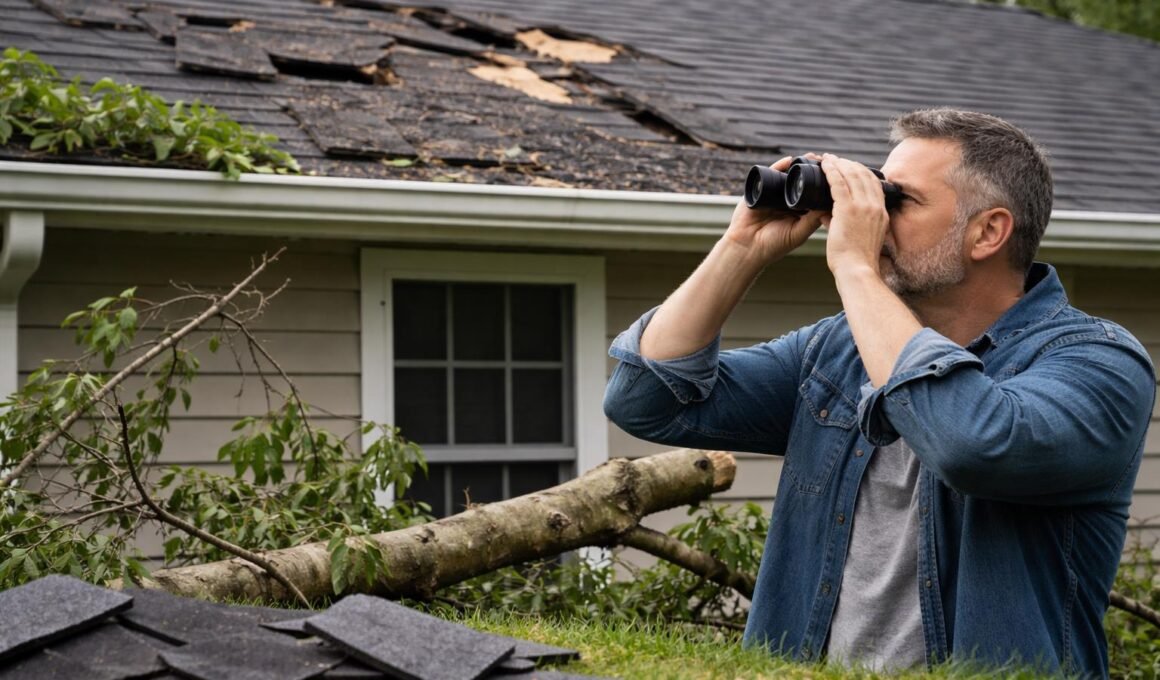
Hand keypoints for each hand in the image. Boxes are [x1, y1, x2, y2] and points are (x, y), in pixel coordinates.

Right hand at [725, 156, 824, 263]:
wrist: (747, 246)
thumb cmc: (773, 245)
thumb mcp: (798, 233)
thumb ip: (813, 220)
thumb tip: (831, 202)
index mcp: (799, 212)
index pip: (814, 194)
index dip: (824, 185)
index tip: (837, 175)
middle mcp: (787, 201)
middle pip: (803, 182)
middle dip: (814, 171)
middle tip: (826, 162)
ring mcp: (774, 194)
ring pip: (789, 176)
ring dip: (800, 165)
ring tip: (812, 157)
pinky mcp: (760, 189)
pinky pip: (771, 173)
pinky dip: (781, 165)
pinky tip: (790, 160)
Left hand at [820, 154, 890, 275]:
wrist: (857, 270)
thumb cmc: (856, 260)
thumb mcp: (862, 237)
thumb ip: (848, 223)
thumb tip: (828, 215)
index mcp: (881, 213)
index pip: (874, 184)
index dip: (861, 172)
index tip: (850, 167)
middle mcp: (875, 206)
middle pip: (864, 175)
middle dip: (849, 164)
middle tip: (836, 160)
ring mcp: (862, 206)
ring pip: (851, 175)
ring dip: (839, 164)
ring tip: (828, 159)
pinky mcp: (847, 209)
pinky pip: (838, 183)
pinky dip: (831, 171)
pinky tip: (824, 165)